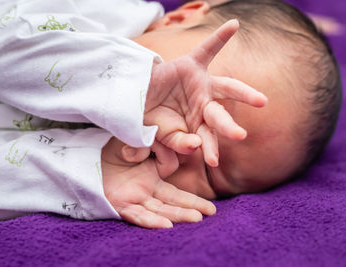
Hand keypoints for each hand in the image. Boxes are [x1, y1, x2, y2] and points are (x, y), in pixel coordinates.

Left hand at [102, 137, 215, 228]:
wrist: (85, 158)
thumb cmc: (110, 147)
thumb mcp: (135, 138)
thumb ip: (152, 139)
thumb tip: (173, 142)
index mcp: (153, 170)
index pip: (170, 166)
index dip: (170, 157)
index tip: (185, 145)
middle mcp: (148, 186)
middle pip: (174, 199)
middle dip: (193, 204)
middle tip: (211, 211)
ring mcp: (136, 197)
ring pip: (161, 209)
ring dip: (178, 214)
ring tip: (197, 219)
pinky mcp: (121, 205)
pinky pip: (138, 215)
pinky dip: (151, 221)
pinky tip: (166, 226)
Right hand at [144, 19, 267, 166]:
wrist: (132, 99)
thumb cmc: (150, 119)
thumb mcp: (164, 135)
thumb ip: (180, 142)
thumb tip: (197, 146)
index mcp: (199, 124)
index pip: (209, 137)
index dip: (212, 149)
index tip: (212, 162)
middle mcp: (204, 105)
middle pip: (220, 116)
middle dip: (228, 126)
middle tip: (239, 136)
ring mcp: (200, 84)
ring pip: (227, 87)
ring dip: (243, 93)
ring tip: (261, 101)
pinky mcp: (190, 65)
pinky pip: (207, 49)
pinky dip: (219, 38)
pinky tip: (233, 25)